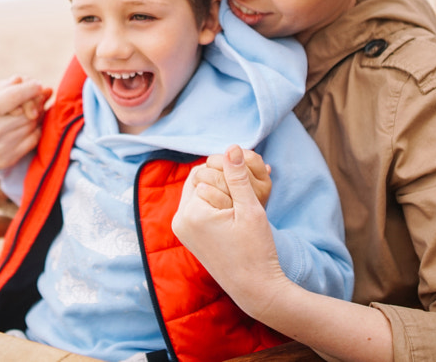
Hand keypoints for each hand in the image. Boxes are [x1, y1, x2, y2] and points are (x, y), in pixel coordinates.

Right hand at [0, 76, 52, 169]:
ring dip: (34, 116)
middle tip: (32, 99)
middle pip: (26, 111)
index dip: (29, 89)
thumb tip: (23, 80)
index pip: (12, 96)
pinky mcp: (8, 159)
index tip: (37, 85)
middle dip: (33, 103)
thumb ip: (3, 86)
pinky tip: (24, 126)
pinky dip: (34, 130)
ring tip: (26, 112)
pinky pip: (34, 139)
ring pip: (31, 125)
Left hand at [171, 145, 285, 317]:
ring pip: (200, 193)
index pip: (204, 171)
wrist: (255, 289)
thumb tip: (231, 146)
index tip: (241, 199)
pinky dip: (215, 206)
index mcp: (190, 213)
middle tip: (241, 207)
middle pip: (198, 180)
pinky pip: (200, 207)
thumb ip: (238, 175)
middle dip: (222, 184)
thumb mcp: (250, 208)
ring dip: (220, 195)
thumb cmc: (255, 250)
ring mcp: (182, 230)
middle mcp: (179, 220)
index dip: (226, 177)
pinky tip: (232, 219)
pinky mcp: (189, 236)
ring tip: (238, 216)